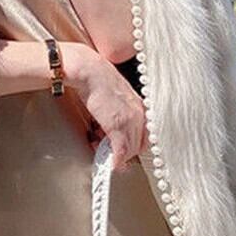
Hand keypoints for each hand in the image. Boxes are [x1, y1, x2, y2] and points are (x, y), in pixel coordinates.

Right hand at [69, 49, 146, 171]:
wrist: (89, 71)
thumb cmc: (98, 82)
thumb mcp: (116, 99)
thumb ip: (120, 115)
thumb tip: (114, 134)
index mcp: (141, 106)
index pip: (146, 135)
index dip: (134, 146)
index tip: (124, 152)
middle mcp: (140, 114)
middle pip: (140, 145)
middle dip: (125, 153)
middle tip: (109, 154)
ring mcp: (130, 120)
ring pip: (130, 150)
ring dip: (116, 156)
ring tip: (100, 150)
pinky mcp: (118, 126)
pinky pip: (120, 151)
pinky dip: (115, 161)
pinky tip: (109, 164)